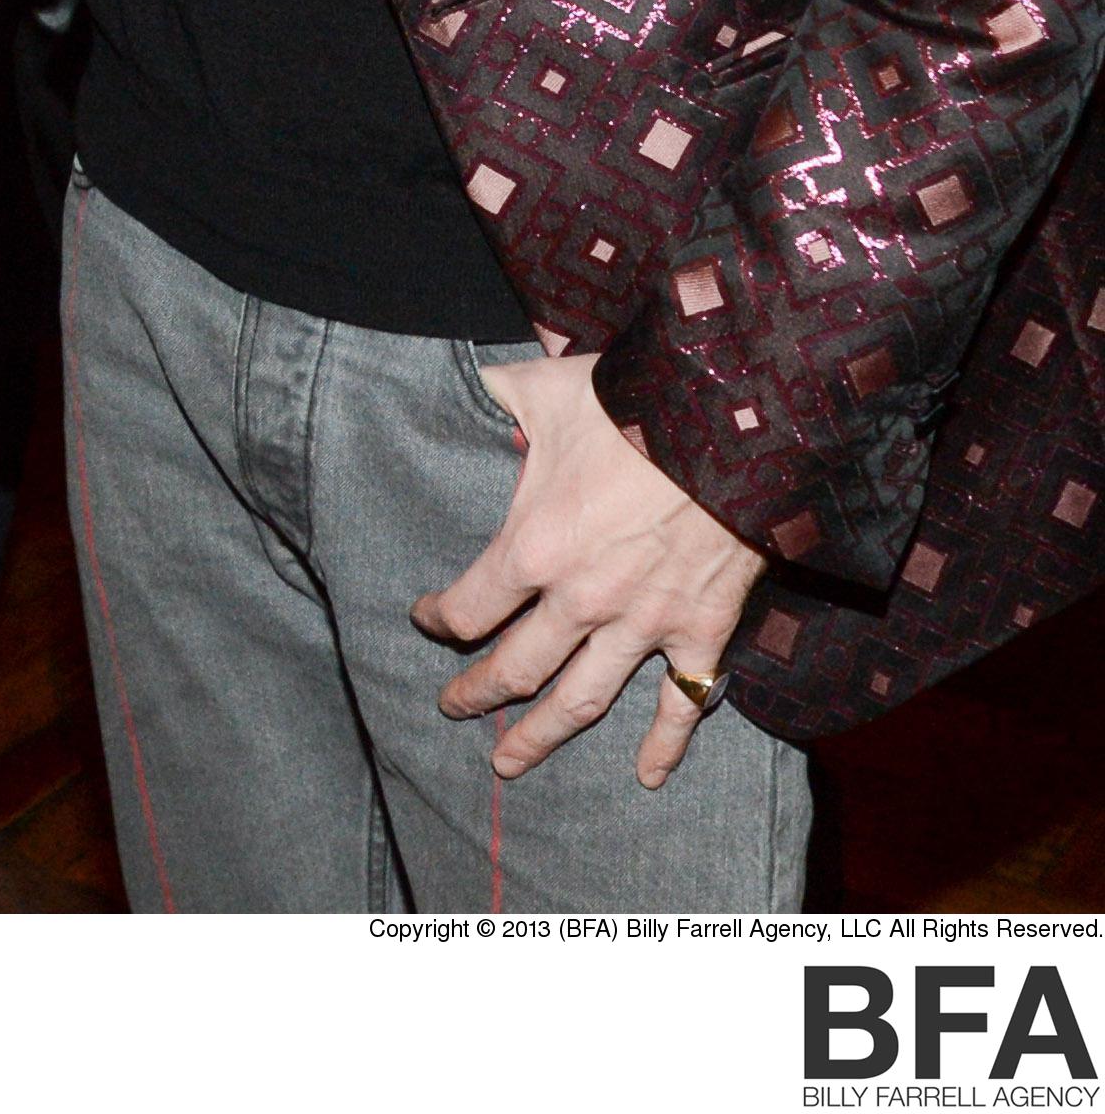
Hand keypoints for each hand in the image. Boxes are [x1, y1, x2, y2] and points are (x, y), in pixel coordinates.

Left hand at [411, 352, 763, 790]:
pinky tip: (645, 775)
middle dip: (477, 693)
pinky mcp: (700, 633)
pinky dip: (665, 745)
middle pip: (515, 668)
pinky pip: (682, 704)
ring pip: (581, 701)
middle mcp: (581, 601)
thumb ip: (496, 393)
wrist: (730, 429)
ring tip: (509, 761)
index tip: (425, 618)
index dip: (438, 619)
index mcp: (533, 548)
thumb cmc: (629, 406)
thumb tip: (467, 379)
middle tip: (453, 709)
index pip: (467, 608)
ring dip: (542, 737)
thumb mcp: (543, 389)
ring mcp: (643, 625)